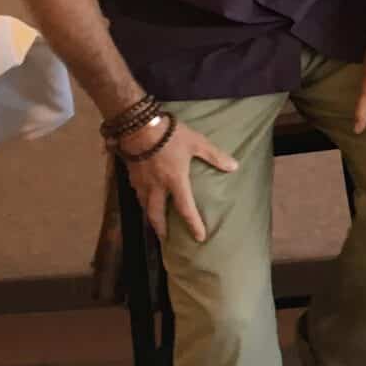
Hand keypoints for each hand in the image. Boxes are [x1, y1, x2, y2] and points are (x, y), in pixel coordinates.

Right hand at [120, 118, 238, 243]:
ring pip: (144, 206)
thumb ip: (215, 156)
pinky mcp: (131, 175)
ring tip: (154, 222)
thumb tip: (234, 167)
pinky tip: (144, 199)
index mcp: (175, 181)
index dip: (193, 224)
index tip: (199, 238)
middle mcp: (156, 187)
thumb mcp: (197, 143)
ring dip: (149, 217)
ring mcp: (141, 182)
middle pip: (156, 215)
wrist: (140, 126)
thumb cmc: (171, 135)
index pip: (185, 209)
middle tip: (165, 239)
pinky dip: (141, 201)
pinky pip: (136, 194)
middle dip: (160, 229)